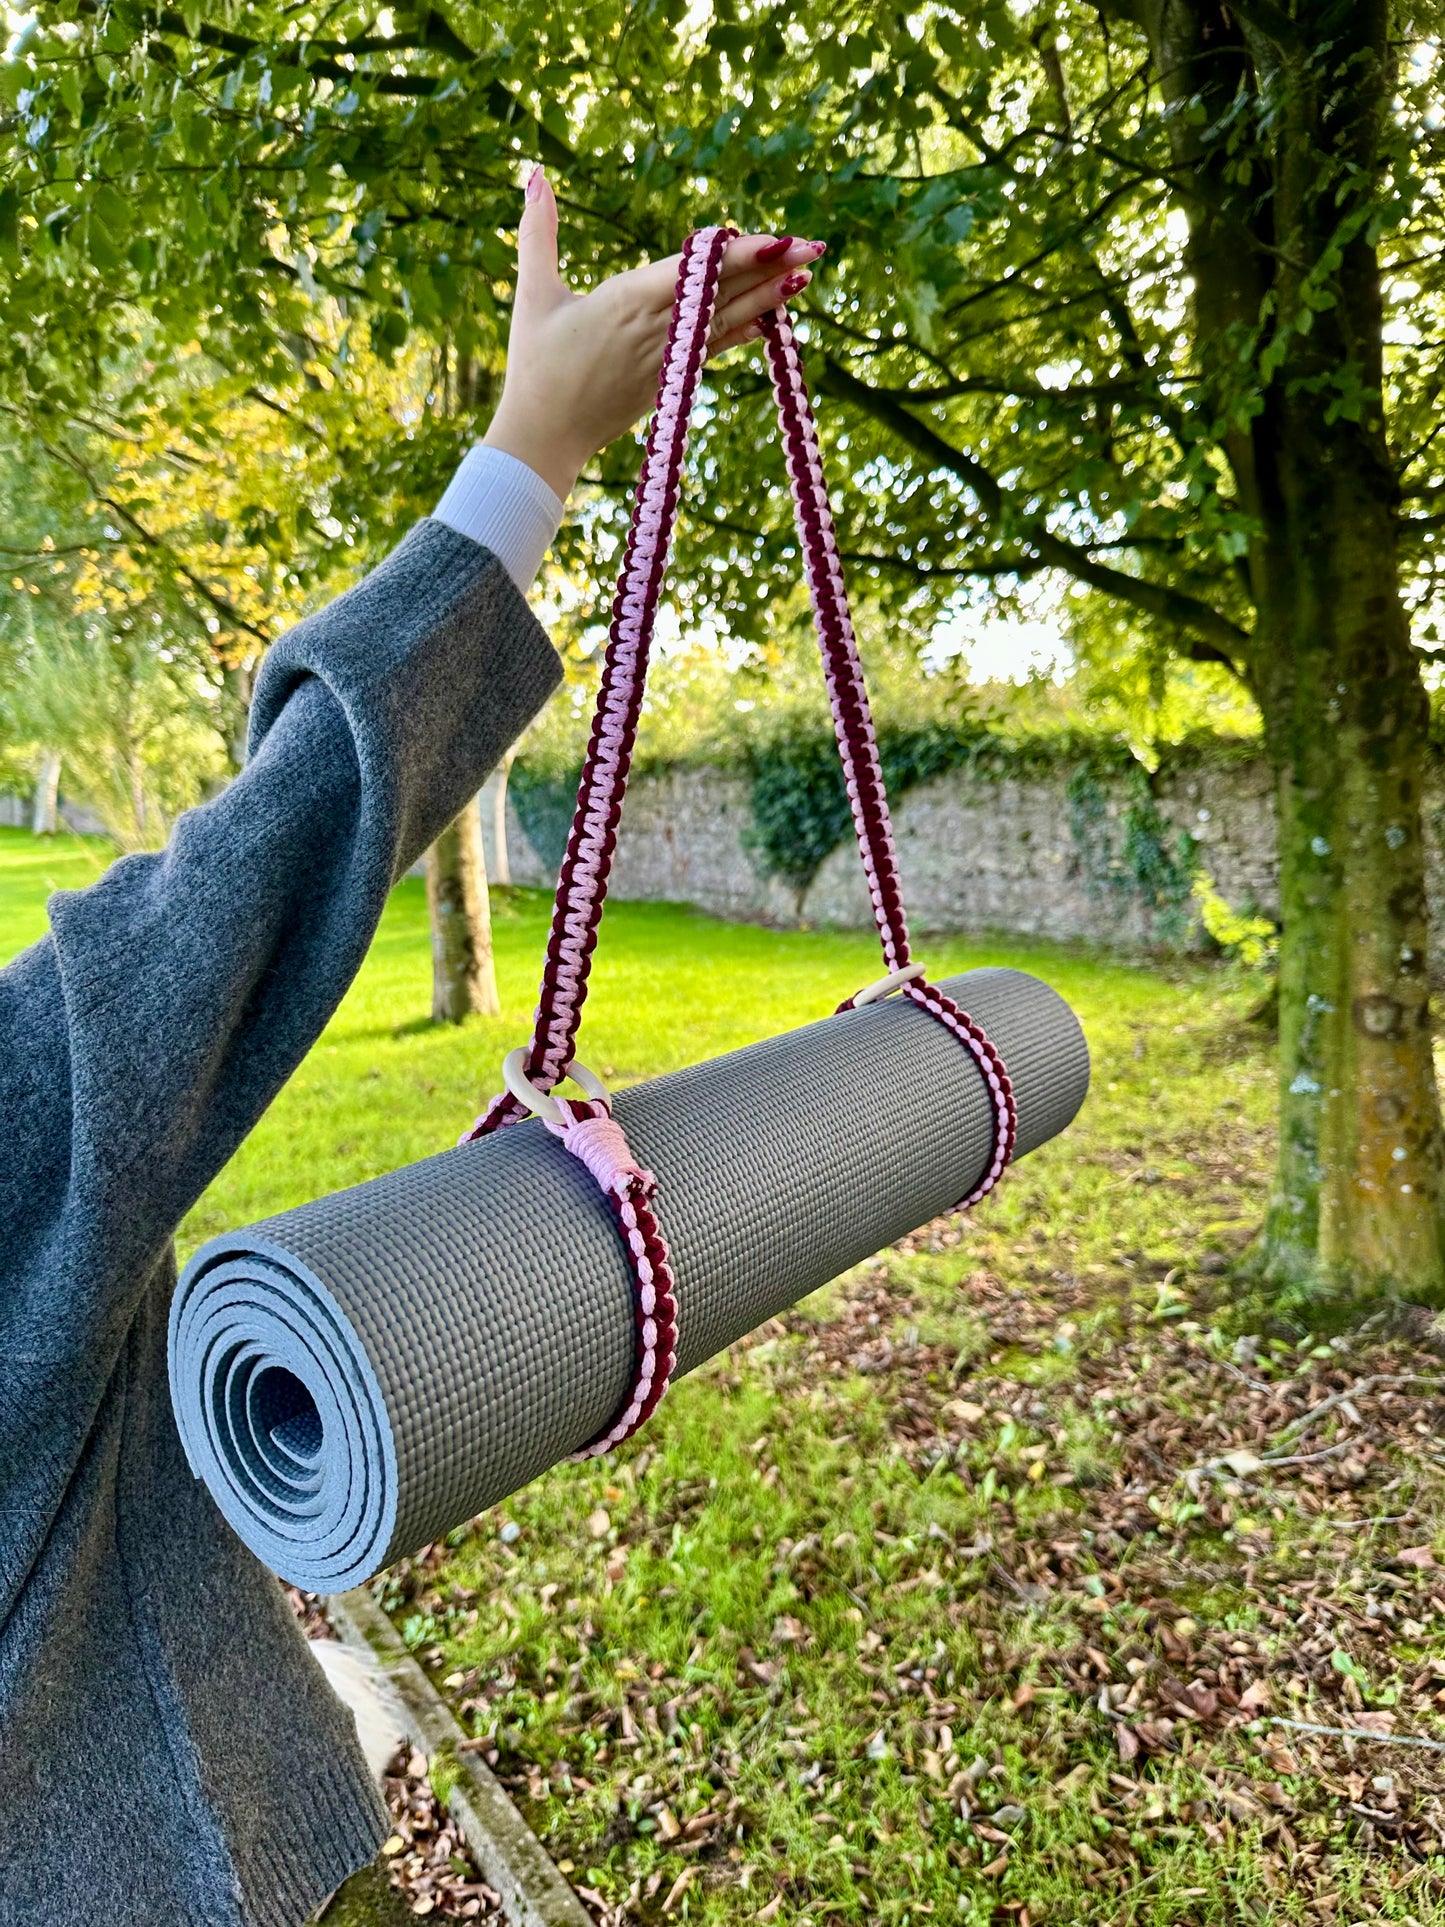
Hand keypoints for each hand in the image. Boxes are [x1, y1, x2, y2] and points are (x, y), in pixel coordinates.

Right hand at [482, 168, 824, 501]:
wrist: (546, 438)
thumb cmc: (535, 367)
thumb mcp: (533, 294)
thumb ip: (538, 233)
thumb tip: (534, 174)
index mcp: (630, 299)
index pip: (697, 270)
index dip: (739, 253)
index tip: (775, 239)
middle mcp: (661, 328)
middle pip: (725, 290)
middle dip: (772, 267)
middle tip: (815, 246)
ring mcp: (672, 356)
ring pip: (730, 318)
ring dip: (770, 296)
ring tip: (808, 275)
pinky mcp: (674, 376)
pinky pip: (719, 346)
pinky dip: (747, 327)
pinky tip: (775, 313)